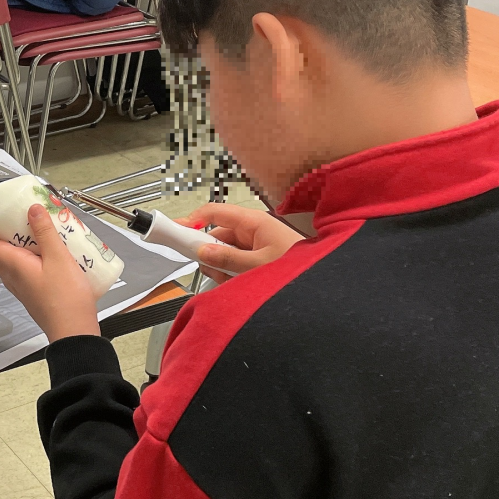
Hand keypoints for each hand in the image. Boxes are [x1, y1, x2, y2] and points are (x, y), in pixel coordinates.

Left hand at [0, 204, 99, 342]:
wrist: (74, 331)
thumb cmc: (66, 299)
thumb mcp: (58, 257)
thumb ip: (45, 232)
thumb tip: (32, 209)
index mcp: (12, 264)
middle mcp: (12, 276)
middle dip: (2, 229)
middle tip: (16, 214)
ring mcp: (21, 285)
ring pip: (10, 258)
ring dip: (16, 241)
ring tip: (34, 228)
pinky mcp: (32, 290)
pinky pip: (23, 267)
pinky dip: (28, 254)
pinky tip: (47, 250)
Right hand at [184, 203, 304, 284]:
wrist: (322, 284)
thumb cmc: (298, 267)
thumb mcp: (259, 265)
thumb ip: (228, 258)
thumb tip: (202, 251)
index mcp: (253, 222)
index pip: (215, 212)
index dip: (193, 219)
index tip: (176, 231)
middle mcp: (252, 230)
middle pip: (216, 236)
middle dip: (210, 255)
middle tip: (213, 271)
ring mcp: (254, 245)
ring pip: (223, 253)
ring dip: (221, 268)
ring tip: (232, 282)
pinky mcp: (256, 259)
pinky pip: (233, 263)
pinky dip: (230, 275)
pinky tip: (238, 286)